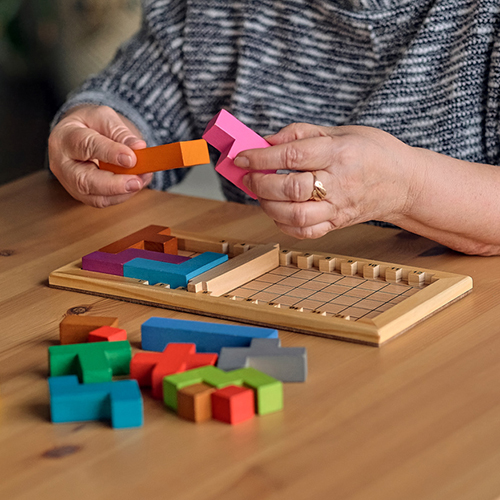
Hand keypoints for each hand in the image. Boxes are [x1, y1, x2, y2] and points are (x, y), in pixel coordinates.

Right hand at [48, 105, 152, 206]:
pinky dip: (122, 195)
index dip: (110, 153)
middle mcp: (62, 163)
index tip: (131, 158)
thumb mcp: (104, 118)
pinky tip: (136, 184)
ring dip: (122, 192)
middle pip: (84, 181)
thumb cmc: (90, 125)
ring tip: (141, 181)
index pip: (85, 146)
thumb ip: (120, 132)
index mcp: (65, 136)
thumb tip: (139, 147)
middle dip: (113, 184)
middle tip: (136, 181)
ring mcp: (70, 183)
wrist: (79, 136)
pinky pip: (103, 200)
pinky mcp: (82, 194)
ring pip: (95, 197)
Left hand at [234, 123, 420, 238]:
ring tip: (261, 194)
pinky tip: (278, 211)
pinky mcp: (338, 223)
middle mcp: (339, 182)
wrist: (404, 182)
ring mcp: (339, 207)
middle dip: (260, 183)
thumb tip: (265, 141)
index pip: (292, 155)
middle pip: (291, 189)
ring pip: (295, 215)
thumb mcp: (341, 131)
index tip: (241, 157)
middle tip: (248, 177)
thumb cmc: (372, 152)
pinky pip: (305, 232)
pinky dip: (284, 224)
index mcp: (339, 153)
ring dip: (268, 206)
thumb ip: (301, 134)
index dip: (260, 157)